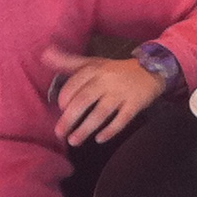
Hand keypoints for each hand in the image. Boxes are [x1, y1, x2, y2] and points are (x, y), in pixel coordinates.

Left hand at [44, 46, 166, 144]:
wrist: (151, 69)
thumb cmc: (115, 70)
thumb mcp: (92, 63)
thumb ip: (68, 61)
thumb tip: (45, 54)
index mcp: (95, 69)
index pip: (75, 83)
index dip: (65, 98)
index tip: (60, 110)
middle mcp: (107, 80)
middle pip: (85, 100)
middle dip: (70, 118)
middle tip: (60, 133)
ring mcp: (122, 93)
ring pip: (101, 112)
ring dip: (86, 128)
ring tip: (74, 141)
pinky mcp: (135, 104)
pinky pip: (122, 119)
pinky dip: (111, 130)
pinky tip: (100, 139)